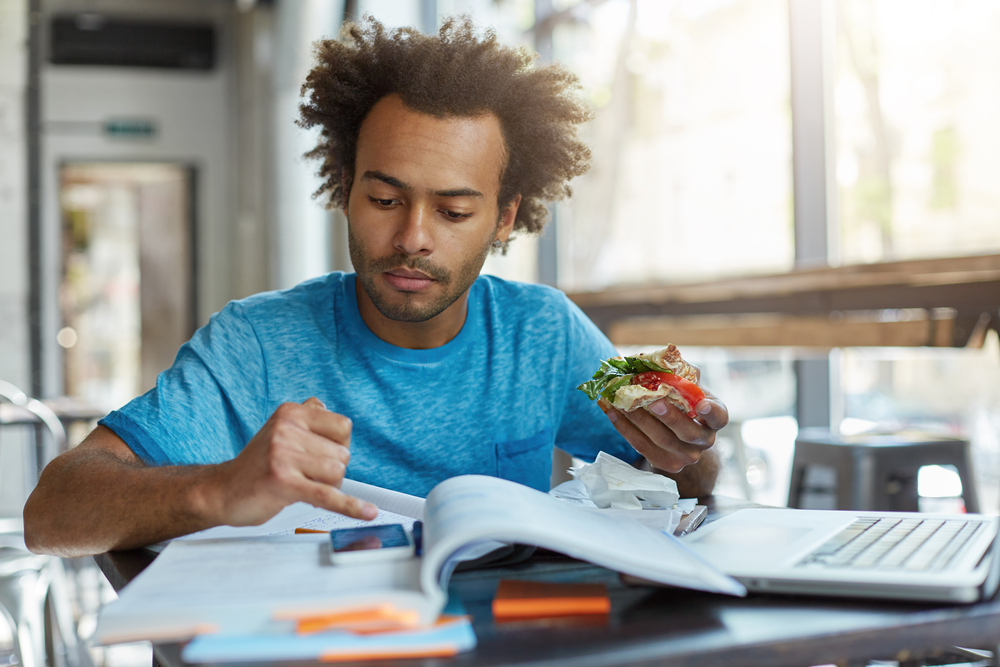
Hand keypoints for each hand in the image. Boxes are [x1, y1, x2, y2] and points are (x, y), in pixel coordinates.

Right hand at [207, 397, 377, 525]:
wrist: (221, 491)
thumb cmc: (256, 465)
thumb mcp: (279, 431)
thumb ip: (304, 416)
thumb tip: (324, 406)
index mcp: (290, 413)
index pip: (343, 427)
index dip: (338, 447)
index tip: (321, 457)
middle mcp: (286, 429)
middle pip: (342, 454)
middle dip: (331, 472)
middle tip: (305, 477)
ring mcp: (283, 454)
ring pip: (337, 474)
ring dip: (326, 488)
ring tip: (302, 487)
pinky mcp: (283, 482)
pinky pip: (326, 495)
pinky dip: (350, 506)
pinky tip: (367, 513)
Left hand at [599, 366, 728, 472]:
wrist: (677, 434)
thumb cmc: (682, 403)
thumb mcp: (687, 388)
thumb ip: (679, 374)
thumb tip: (656, 360)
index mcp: (714, 418)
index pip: (719, 416)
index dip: (712, 412)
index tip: (702, 404)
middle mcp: (704, 440)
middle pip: (687, 432)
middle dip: (669, 417)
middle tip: (653, 401)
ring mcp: (686, 456)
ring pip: (661, 440)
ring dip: (639, 421)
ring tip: (622, 404)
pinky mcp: (666, 464)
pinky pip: (643, 448)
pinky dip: (626, 430)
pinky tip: (613, 414)